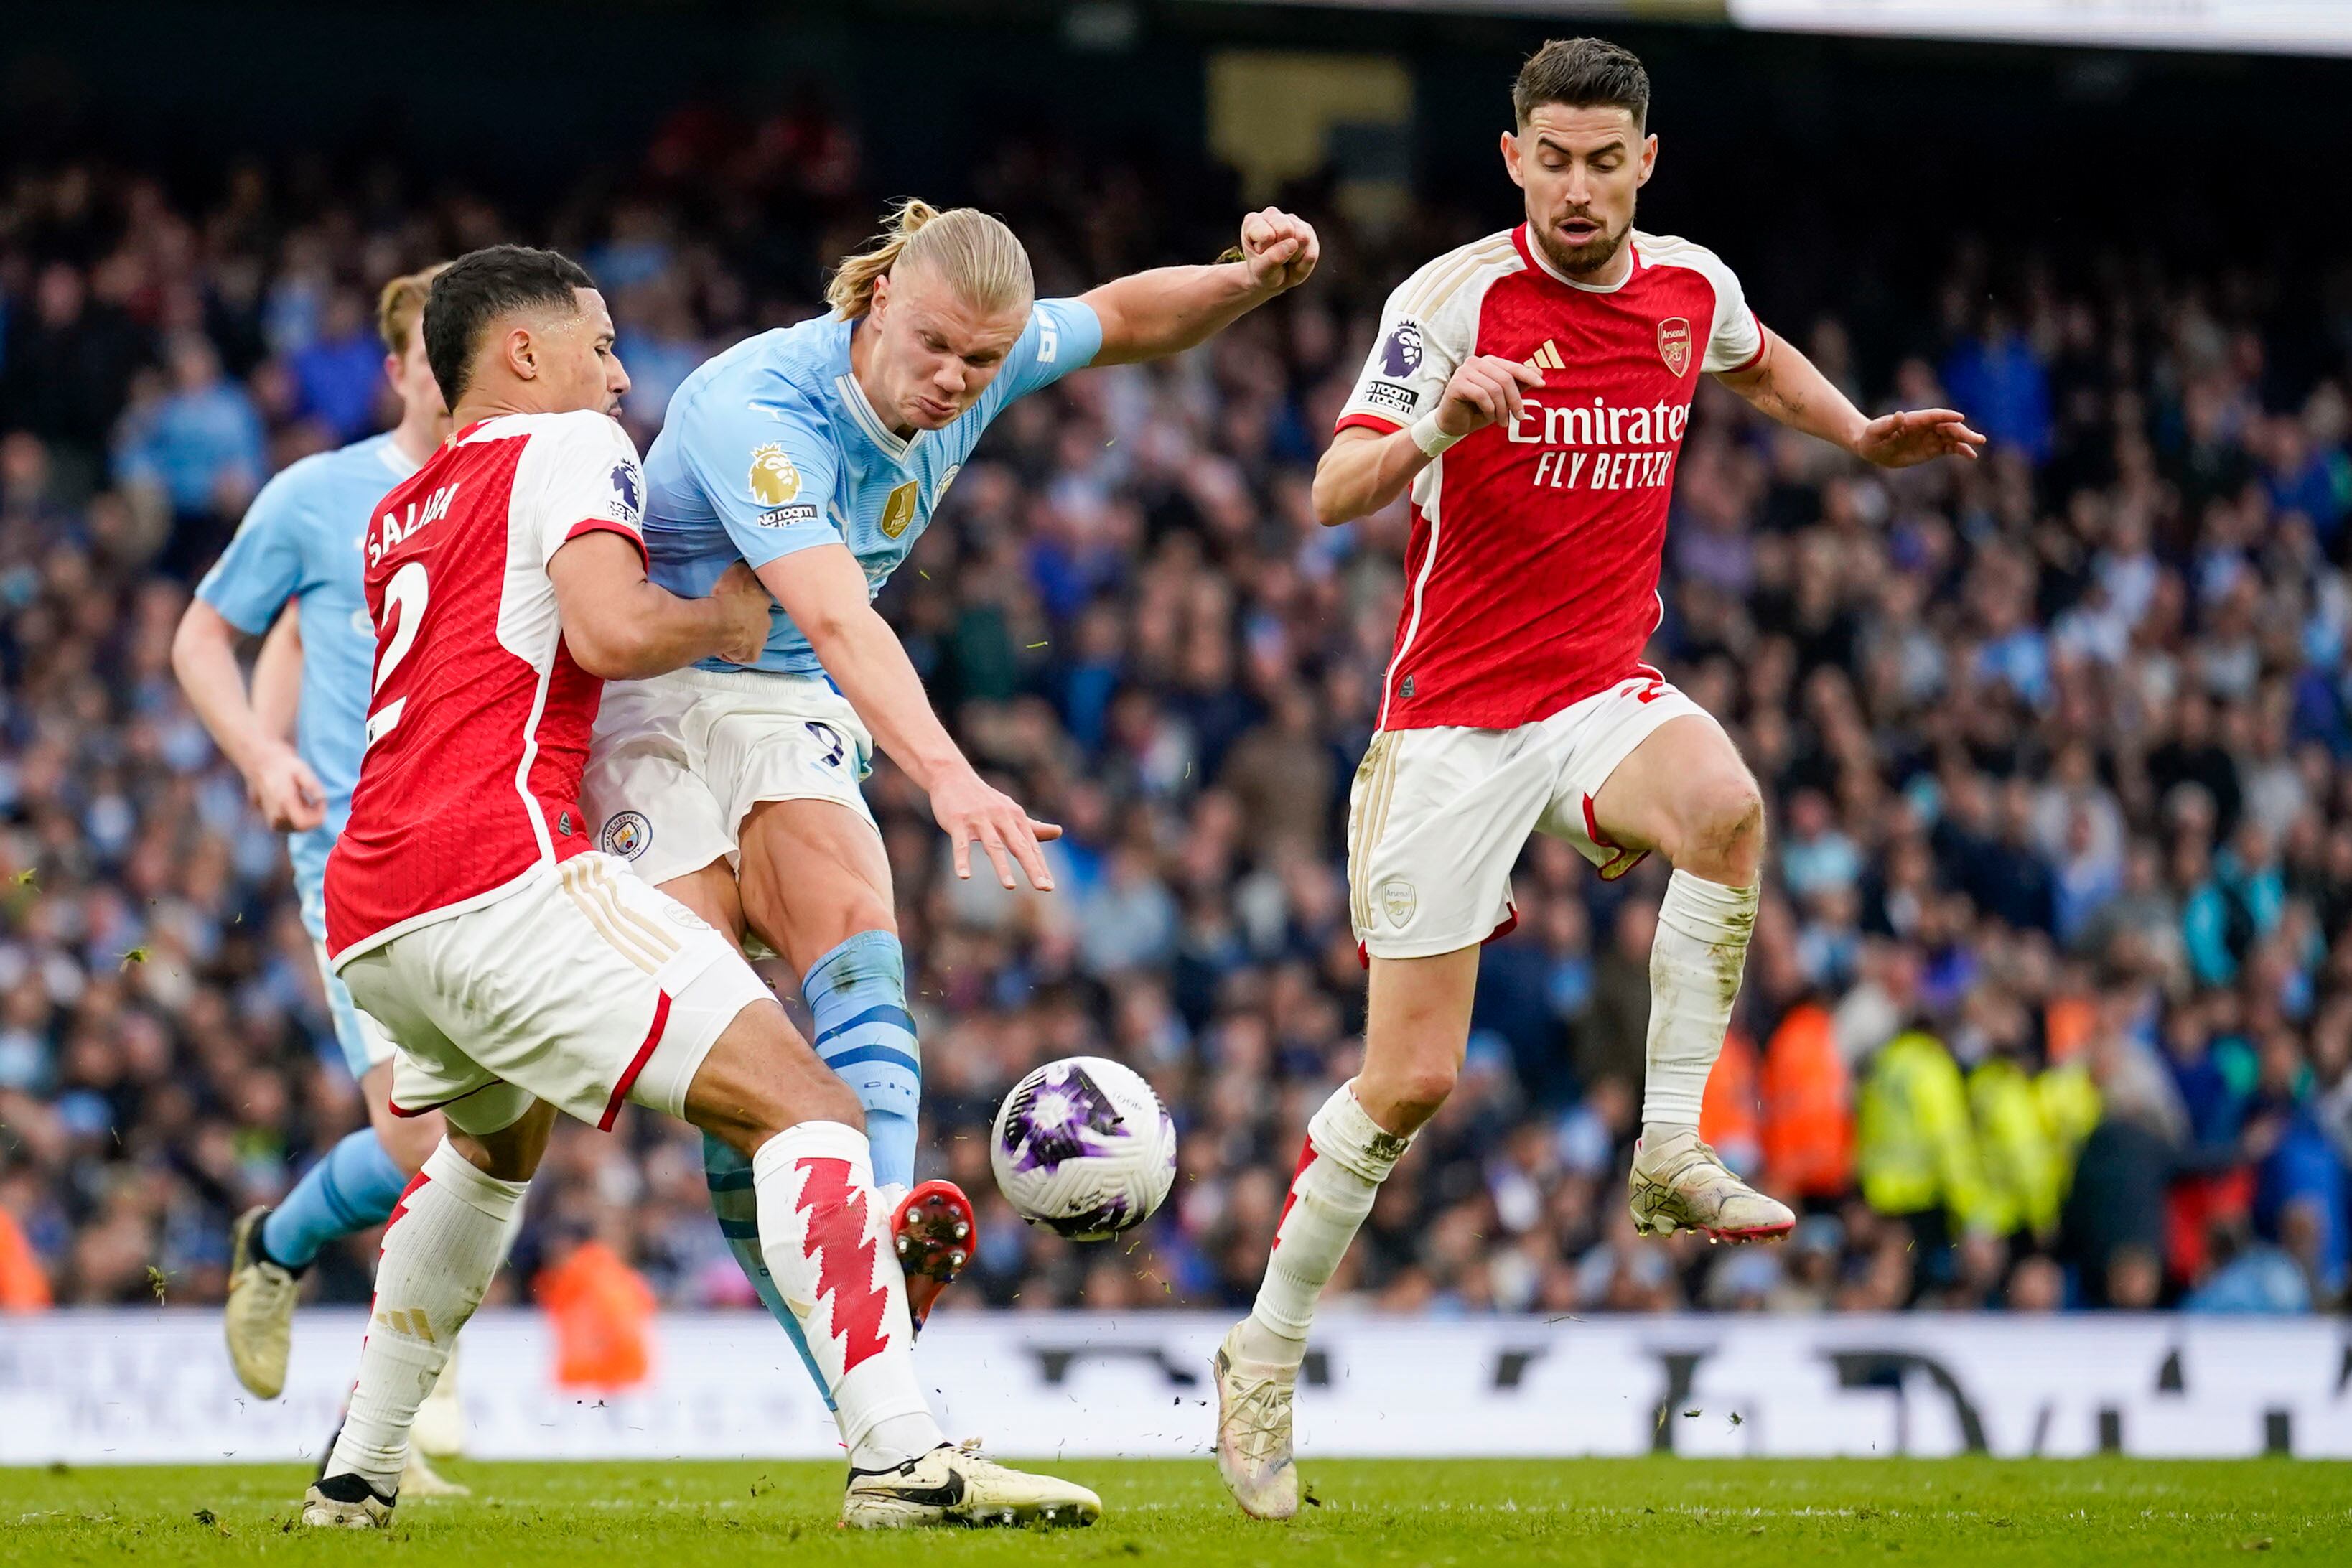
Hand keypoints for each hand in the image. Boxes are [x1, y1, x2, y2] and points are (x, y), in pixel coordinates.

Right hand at [248, 741, 325, 831]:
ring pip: (289, 829)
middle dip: (311, 819)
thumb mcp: (303, 770)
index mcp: (283, 801)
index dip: (317, 817)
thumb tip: (322, 800)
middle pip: (298, 828)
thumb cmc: (285, 765)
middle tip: (314, 803)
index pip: (303, 823)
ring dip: (302, 820)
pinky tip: (294, 804)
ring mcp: (266, 815)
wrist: (261, 761)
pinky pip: (281, 825)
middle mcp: (273, 812)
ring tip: (304, 801)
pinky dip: (292, 820)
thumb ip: (313, 786)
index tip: (321, 803)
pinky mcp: (264, 815)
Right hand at [710, 562, 772, 664]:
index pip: (759, 600)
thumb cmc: (728, 595)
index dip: (748, 601)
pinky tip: (724, 647)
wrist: (720, 621)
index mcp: (764, 601)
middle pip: (758, 620)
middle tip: (730, 618)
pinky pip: (743, 654)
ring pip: (752, 638)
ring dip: (741, 636)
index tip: (736, 601)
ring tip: (726, 633)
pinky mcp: (752, 655)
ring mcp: (761, 640)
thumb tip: (746, 568)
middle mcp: (767, 621)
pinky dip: (734, 652)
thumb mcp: (737, 571)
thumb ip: (744, 570)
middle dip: (747, 620)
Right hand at [929, 766, 1061, 890]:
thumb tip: (1059, 832)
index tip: (1049, 886)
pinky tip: (964, 876)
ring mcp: (979, 819)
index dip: (1040, 867)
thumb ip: (1033, 826)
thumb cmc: (984, 799)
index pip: (1031, 846)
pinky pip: (960, 845)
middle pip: (1019, 846)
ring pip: (993, 846)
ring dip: (1002, 867)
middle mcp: (1001, 817)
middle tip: (1043, 887)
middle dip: (1032, 868)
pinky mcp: (958, 822)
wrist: (953, 776)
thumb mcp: (1010, 811)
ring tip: (1010, 886)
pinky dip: (962, 861)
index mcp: (1015, 816)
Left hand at [1238, 208, 1318, 294]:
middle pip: (1287, 230)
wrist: (1274, 281)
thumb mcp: (1261, 271)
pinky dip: (1304, 261)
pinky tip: (1295, 258)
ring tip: (1285, 258)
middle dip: (1283, 251)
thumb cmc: (1263, 273)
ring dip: (1295, 256)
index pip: (1267, 235)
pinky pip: (1312, 250)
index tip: (1260, 256)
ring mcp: (1291, 219)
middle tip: (1274, 258)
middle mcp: (1271, 214)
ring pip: (1303, 237)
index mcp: (1252, 221)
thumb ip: (1272, 258)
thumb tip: (1294, 243)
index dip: (1266, 251)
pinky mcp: (1307, 229)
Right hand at [1435, 354, 1545, 438]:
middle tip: (1519, 417)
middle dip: (1515, 400)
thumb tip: (1539, 371)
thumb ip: (1518, 384)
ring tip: (1502, 422)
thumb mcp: (1503, 399)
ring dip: (1502, 410)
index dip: (1528, 375)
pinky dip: (1489, 409)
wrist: (1453, 424)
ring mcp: (1464, 371)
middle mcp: (1475, 362)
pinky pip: (1481, 396)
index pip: (1512, 367)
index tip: (1542, 385)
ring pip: (1494, 389)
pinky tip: (1488, 417)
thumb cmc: (1478, 410)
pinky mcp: (1456, 384)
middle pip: (1505, 379)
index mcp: (1488, 362)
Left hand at [1854, 407, 1984, 467]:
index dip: (1946, 416)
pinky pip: (1949, 448)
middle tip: (1977, 439)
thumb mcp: (1876, 431)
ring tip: (1979, 444)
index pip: (1933, 416)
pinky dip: (1960, 450)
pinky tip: (1971, 455)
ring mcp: (1930, 437)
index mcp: (1914, 420)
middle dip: (1962, 432)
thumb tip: (1899, 416)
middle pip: (1948, 427)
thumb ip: (1888, 425)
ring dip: (1966, 440)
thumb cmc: (1872, 437)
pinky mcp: (1932, 449)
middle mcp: (1926, 427)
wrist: (1873, 448)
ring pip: (1952, 437)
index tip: (1960, 418)